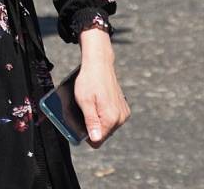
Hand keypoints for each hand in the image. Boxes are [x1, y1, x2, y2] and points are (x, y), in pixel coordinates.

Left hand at [75, 29, 129, 147]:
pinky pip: (112, 118)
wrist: (99, 63)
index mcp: (111, 118)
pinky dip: (104, 113)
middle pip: (103, 133)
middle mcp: (120, 118)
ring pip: (107, 126)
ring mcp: (123, 113)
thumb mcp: (84, 101)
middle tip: (84, 109)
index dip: (86, 135)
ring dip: (98, 119)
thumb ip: (90, 121)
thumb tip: (95, 139)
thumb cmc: (89, 80)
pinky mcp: (124, 108)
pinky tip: (98, 101)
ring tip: (91, 103)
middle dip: (92, 125)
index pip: (97, 140)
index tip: (80, 123)